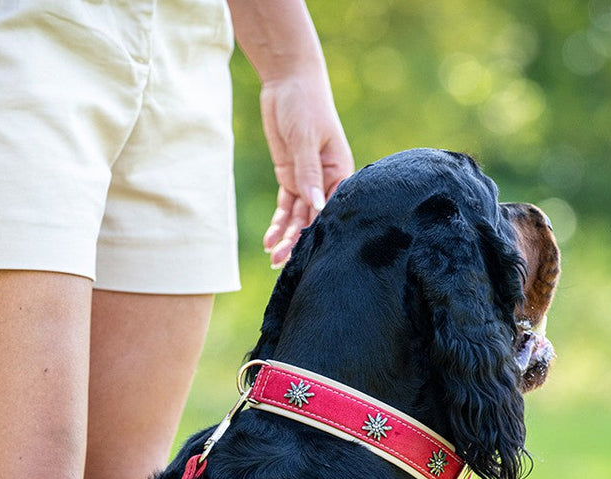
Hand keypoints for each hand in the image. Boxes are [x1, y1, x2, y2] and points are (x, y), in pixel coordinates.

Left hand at [259, 71, 352, 266]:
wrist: (288, 82)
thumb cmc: (305, 104)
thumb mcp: (306, 138)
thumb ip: (309, 172)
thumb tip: (316, 206)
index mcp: (340, 171)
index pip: (332, 207)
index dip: (320, 229)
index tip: (310, 252)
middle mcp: (326, 180)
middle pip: (314, 216)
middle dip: (299, 240)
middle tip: (283, 263)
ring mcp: (307, 180)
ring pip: (299, 216)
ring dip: (287, 237)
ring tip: (274, 259)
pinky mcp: (291, 176)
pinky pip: (286, 206)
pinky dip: (279, 222)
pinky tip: (269, 240)